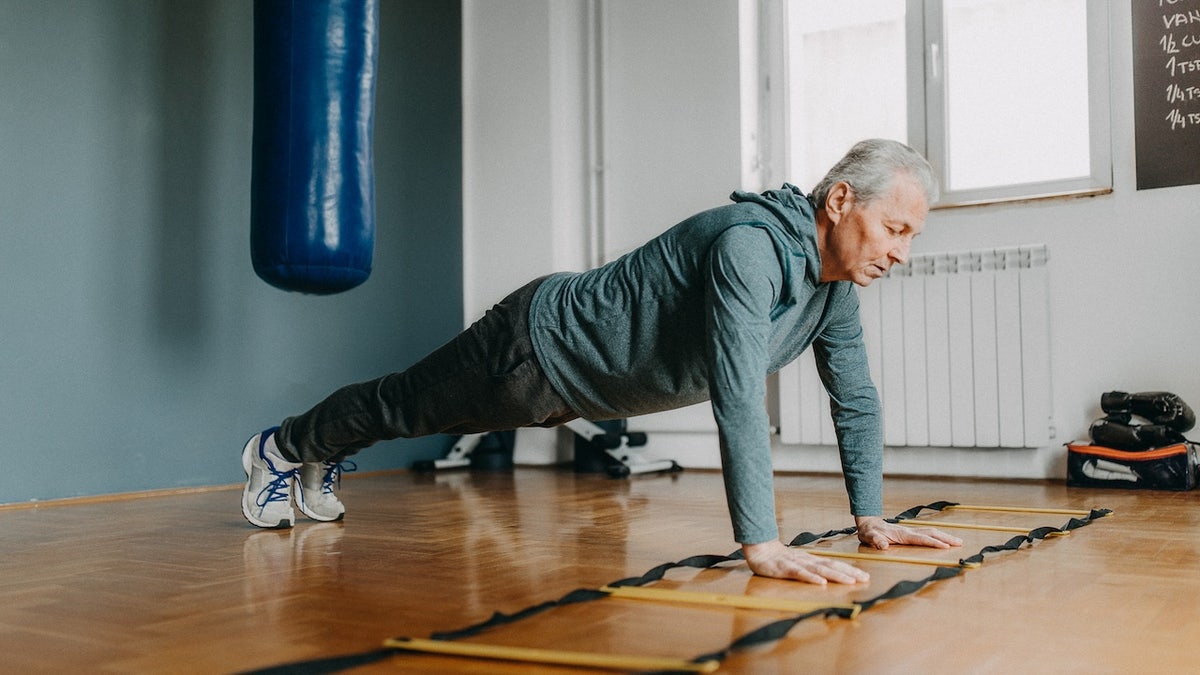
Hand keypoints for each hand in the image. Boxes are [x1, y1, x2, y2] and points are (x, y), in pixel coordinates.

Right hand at [742, 539, 869, 584]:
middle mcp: (808, 561)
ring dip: (836, 575)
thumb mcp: (797, 563)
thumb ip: (811, 568)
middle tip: (864, 579)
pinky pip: (800, 574)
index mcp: (811, 560)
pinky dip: (811, 578)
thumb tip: (827, 576)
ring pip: (819, 570)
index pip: (834, 564)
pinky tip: (821, 582)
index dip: (849, 570)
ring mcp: (797, 564)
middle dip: (849, 573)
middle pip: (831, 566)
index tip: (865, 576)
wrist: (758, 549)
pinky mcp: (785, 569)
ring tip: (850, 581)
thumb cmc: (778, 558)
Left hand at [854, 515, 962, 549]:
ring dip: (944, 536)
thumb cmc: (869, 532)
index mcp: (902, 534)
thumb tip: (883, 545)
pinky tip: (944, 539)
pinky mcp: (910, 533)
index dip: (933, 543)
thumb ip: (876, 541)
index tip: (945, 547)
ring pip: (931, 532)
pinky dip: (938, 536)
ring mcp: (910, 531)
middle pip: (931, 533)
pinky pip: (927, 533)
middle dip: (946, 538)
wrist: (868, 523)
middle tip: (960, 543)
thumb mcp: (869, 537)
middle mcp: (909, 531)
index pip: (921, 539)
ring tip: (958, 541)